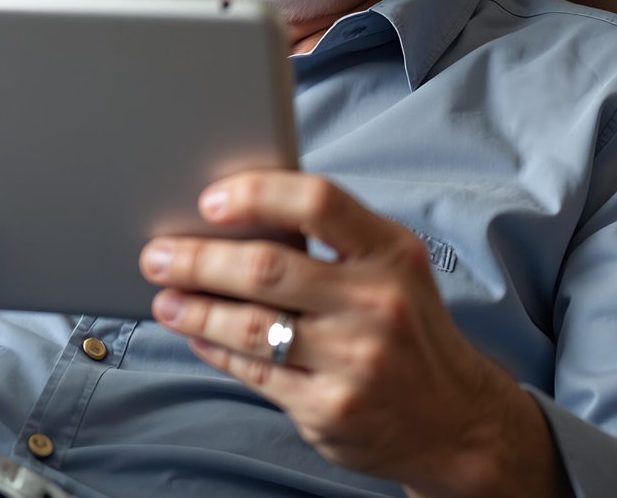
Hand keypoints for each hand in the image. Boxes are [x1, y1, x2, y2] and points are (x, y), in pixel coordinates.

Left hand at [139, 172, 568, 497]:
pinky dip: (215, 348)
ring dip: (195, 308)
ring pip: (251, 325)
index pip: (318, 202)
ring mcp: (355, 360)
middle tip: (157, 254)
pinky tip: (196, 334)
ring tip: (165, 297)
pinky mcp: (331, 408)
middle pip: (267, 268)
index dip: (256, 194)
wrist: (459, 422)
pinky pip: (255, 371)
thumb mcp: (394, 269)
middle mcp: (377, 303)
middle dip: (198, 258)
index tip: (209, 200)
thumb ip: (334, 240)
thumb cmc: (408, 329)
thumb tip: (239, 214)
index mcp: (392, 253)